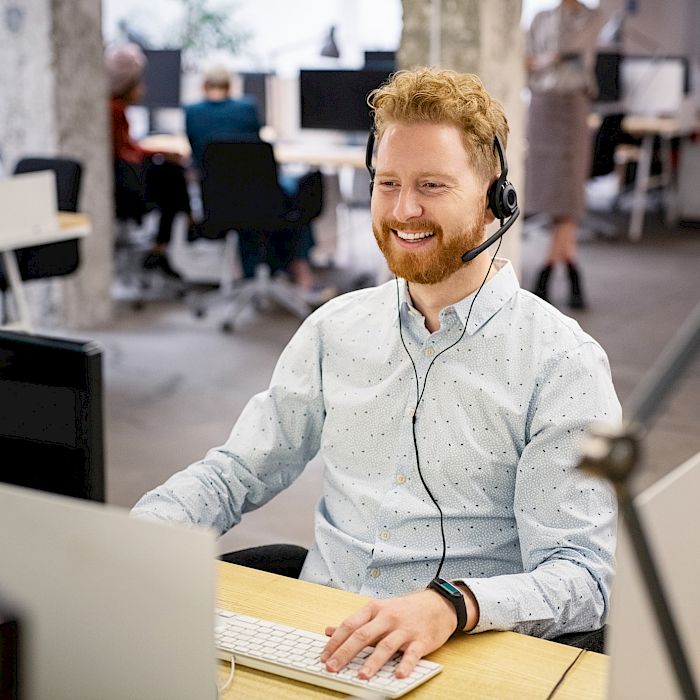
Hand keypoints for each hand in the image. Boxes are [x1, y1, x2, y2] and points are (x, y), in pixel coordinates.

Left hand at [320, 588, 460, 679]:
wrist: (436, 604)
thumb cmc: (404, 609)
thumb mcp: (377, 610)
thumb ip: (354, 622)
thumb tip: (329, 631)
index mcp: (374, 609)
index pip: (350, 625)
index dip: (335, 641)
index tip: (324, 656)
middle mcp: (387, 617)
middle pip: (363, 635)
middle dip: (346, 652)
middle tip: (333, 667)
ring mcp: (404, 629)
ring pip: (386, 645)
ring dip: (372, 661)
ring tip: (362, 676)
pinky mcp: (421, 640)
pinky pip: (412, 654)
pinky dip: (405, 665)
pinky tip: (399, 674)